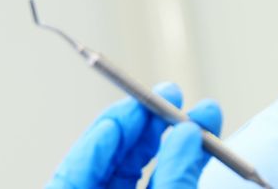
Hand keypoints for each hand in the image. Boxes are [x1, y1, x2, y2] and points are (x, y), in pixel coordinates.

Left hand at [46, 83, 222, 188]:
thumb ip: (173, 181)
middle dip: (145, 128)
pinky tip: (200, 145)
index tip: (131, 108)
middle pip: (110, 165)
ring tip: (204, 115)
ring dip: (173, 143)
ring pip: (137, 176)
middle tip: (171, 95)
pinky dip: (179, 168)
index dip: (105, 135)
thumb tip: (188, 134)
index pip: (73, 172)